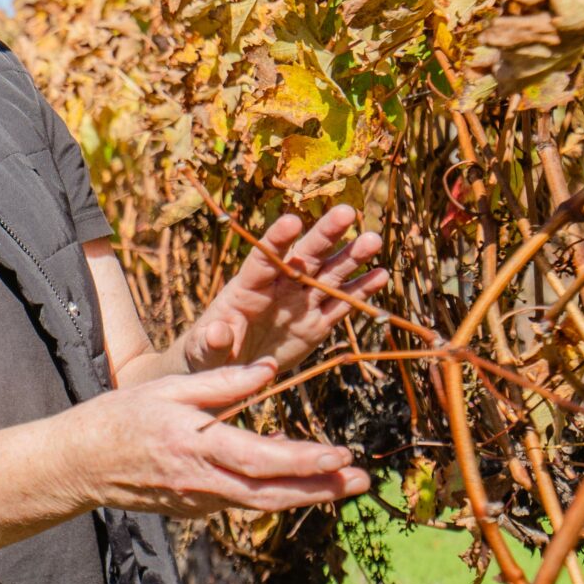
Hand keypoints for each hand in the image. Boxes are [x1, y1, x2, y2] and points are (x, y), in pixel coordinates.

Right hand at [67, 362, 368, 516]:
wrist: (81, 464)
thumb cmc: (121, 417)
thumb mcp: (168, 388)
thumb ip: (220, 382)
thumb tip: (268, 370)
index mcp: (197, 447)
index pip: (261, 460)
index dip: (303, 461)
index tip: (340, 456)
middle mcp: (203, 482)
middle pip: (273, 493)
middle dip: (321, 489)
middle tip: (362, 479)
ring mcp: (200, 501)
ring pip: (263, 503)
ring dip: (307, 495)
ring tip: (346, 483)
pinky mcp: (196, 508)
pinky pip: (243, 502)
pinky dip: (276, 493)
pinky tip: (301, 481)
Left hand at [176, 204, 385, 376]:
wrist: (227, 372)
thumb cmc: (208, 355)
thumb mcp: (204, 351)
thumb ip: (212, 342)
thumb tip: (217, 332)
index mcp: (247, 287)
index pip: (264, 259)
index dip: (278, 241)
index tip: (293, 222)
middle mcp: (278, 288)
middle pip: (304, 256)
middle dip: (325, 234)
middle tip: (348, 212)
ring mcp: (300, 304)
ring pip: (328, 276)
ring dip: (350, 258)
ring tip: (373, 241)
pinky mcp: (316, 324)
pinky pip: (340, 306)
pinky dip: (360, 292)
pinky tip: (380, 275)